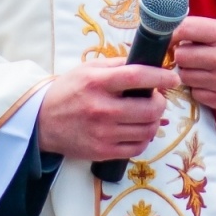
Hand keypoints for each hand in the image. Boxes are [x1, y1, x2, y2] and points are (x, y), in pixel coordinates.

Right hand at [37, 59, 180, 160]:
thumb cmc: (68, 91)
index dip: (160, 76)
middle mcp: (100, 108)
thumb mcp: (88, 69)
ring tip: (147, 114)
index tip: (173, 77)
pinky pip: (138, 147)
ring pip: (147, 129)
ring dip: (154, 121)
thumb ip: (117, 65)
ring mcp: (102, 133)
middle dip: (160, 102)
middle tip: (156, 98)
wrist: (42, 122)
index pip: (137, 76)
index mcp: (96, 82)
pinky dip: (144, 138)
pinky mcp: (102, 152)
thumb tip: (148, 63)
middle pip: (149, 108)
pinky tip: (138, 130)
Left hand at [173, 0, 215, 119]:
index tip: (173, 32)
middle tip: (192, 49)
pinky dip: (199, 88)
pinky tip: (211, 80)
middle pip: (181, 54)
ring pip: (185, 75)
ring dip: (189, 70)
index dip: (173, 31)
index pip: (184, 29)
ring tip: (202, 64)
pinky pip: (196, 93)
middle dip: (182, 51)